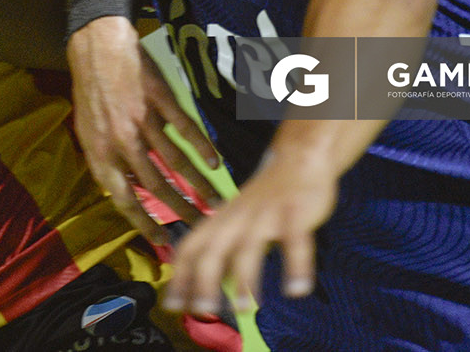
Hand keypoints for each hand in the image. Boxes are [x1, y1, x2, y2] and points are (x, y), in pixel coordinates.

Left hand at [68, 16, 219, 243]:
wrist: (94, 45)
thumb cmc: (91, 90)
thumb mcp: (88, 132)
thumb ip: (109, 161)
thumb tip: (129, 188)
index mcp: (100, 153)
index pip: (124, 199)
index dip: (144, 224)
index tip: (164, 243)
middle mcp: (121, 141)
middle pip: (155, 185)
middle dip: (180, 210)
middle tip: (201, 225)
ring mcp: (141, 119)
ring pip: (174, 160)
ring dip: (197, 184)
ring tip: (216, 201)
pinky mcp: (158, 98)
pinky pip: (183, 128)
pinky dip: (201, 146)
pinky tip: (215, 162)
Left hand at [162, 144, 336, 315]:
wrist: (297, 160)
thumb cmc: (263, 199)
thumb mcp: (235, 223)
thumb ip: (221, 252)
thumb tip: (204, 289)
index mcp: (220, 221)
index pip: (190, 248)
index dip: (180, 276)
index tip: (172, 305)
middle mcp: (237, 218)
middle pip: (214, 249)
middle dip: (205, 280)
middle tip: (203, 310)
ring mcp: (266, 215)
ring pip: (249, 246)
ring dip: (244, 278)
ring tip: (242, 308)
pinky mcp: (295, 212)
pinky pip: (296, 240)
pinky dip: (296, 265)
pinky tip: (297, 290)